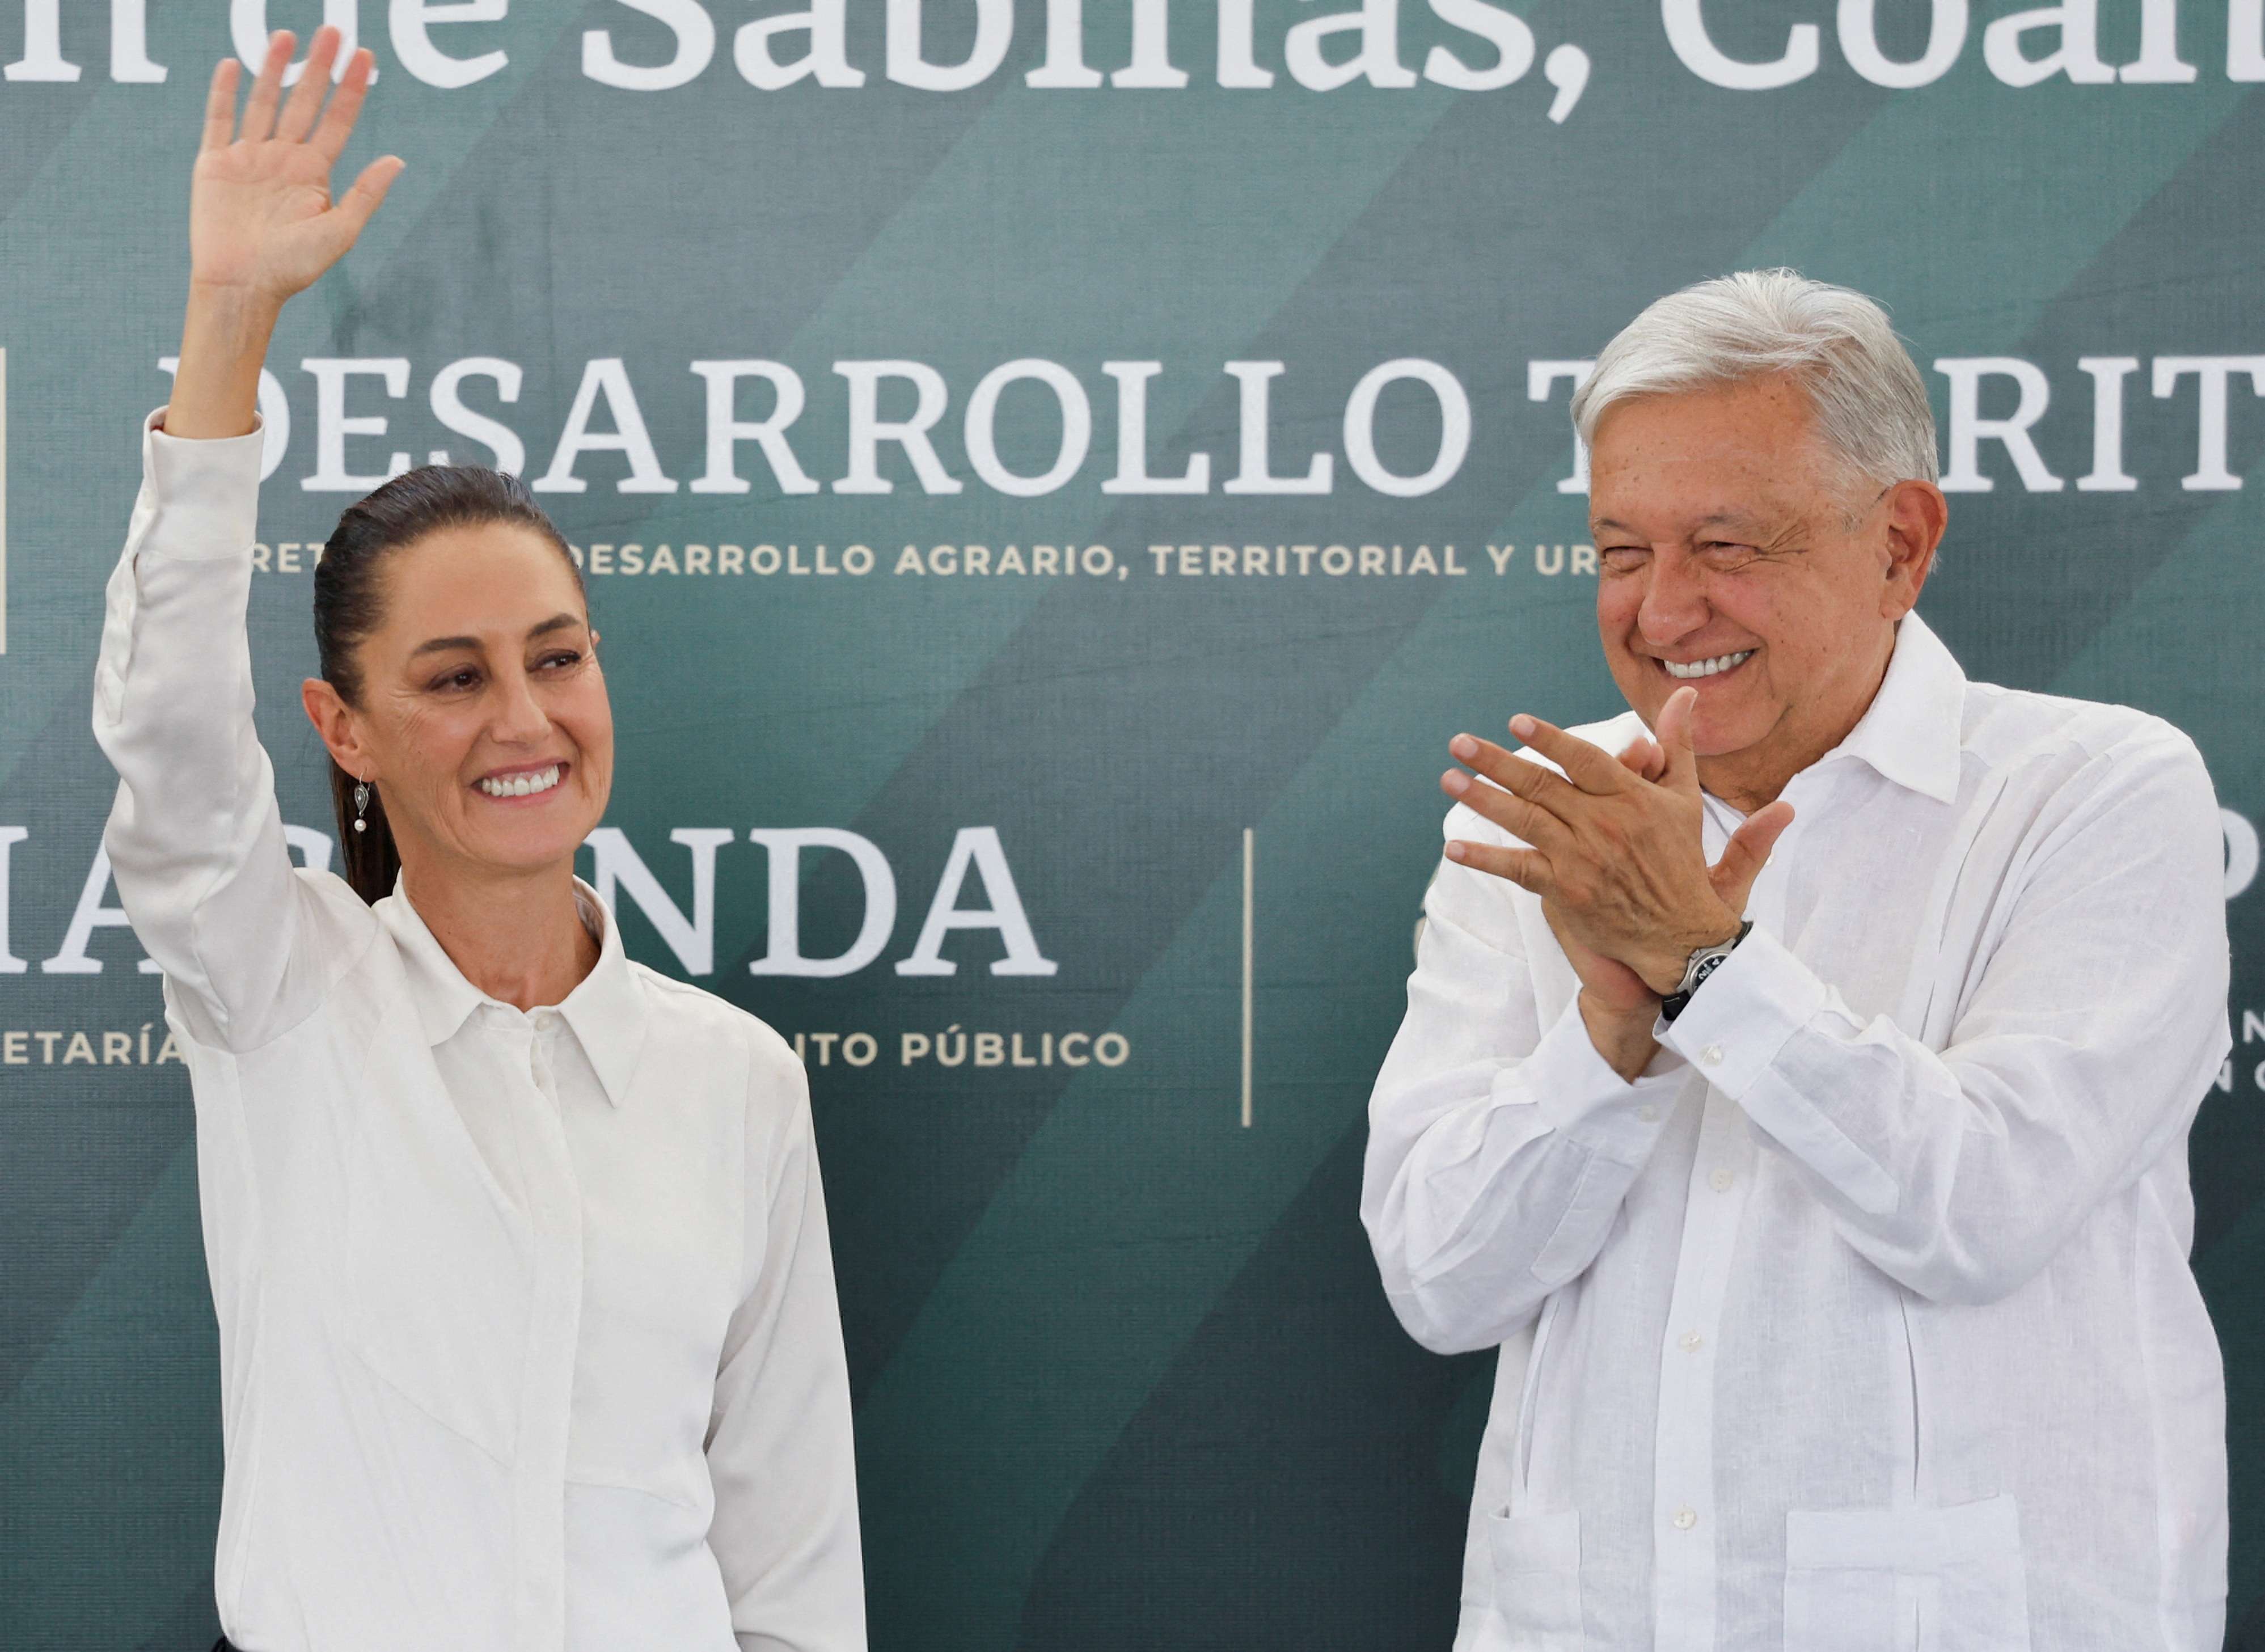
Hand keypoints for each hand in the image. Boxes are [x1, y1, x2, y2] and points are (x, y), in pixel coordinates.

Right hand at [167, 29, 400, 439]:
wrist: (244, 286)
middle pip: (304, 102)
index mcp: (315, 174)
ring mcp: (249, 158)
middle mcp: (284, 160)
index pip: (338, 121)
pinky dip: (224, 93)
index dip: (352, 89)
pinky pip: (219, 120)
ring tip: (287, 35)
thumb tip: (398, 160)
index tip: (366, 57)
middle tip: (333, 31)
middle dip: (318, 67)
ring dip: (274, 68)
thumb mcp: (340, 232)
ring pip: (264, 102)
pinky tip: (233, 65)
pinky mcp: (214, 164)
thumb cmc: (294, 268)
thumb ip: (366, 194)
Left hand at [1440, 687, 1793, 994]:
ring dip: (1483, 800)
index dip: (1549, 740)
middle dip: (1495, 763)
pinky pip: (1518, 868)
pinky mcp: (1565, 891)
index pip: (1583, 760)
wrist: (1681, 934)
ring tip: (1449, 780)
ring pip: (1524, 820)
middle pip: (1541, 786)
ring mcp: (1580, 859)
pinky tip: (1453, 849)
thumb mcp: (1685, 797)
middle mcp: (1603, 825)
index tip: (1516, 722)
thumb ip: (1677, 744)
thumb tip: (1683, 694)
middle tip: (1459, 742)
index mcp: (1631, 798)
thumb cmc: (1681, 859)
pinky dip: (1485, 859)